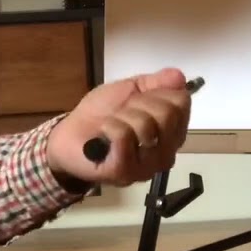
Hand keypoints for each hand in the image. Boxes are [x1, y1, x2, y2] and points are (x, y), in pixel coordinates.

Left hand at [46, 67, 190, 187]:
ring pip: (146, 125)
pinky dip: (110, 127)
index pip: (182, 102)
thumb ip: (156, 83)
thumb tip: (180, 77)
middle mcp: (166, 152)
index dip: (158, 91)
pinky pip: (125, 137)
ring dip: (122, 116)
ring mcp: (147, 166)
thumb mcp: (129, 89)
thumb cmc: (102, 113)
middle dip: (139, 103)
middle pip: (168, 113)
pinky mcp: (125, 172)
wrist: (69, 135)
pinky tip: (102, 135)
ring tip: (111, 124)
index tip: (140, 96)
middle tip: (123, 111)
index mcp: (171, 132)